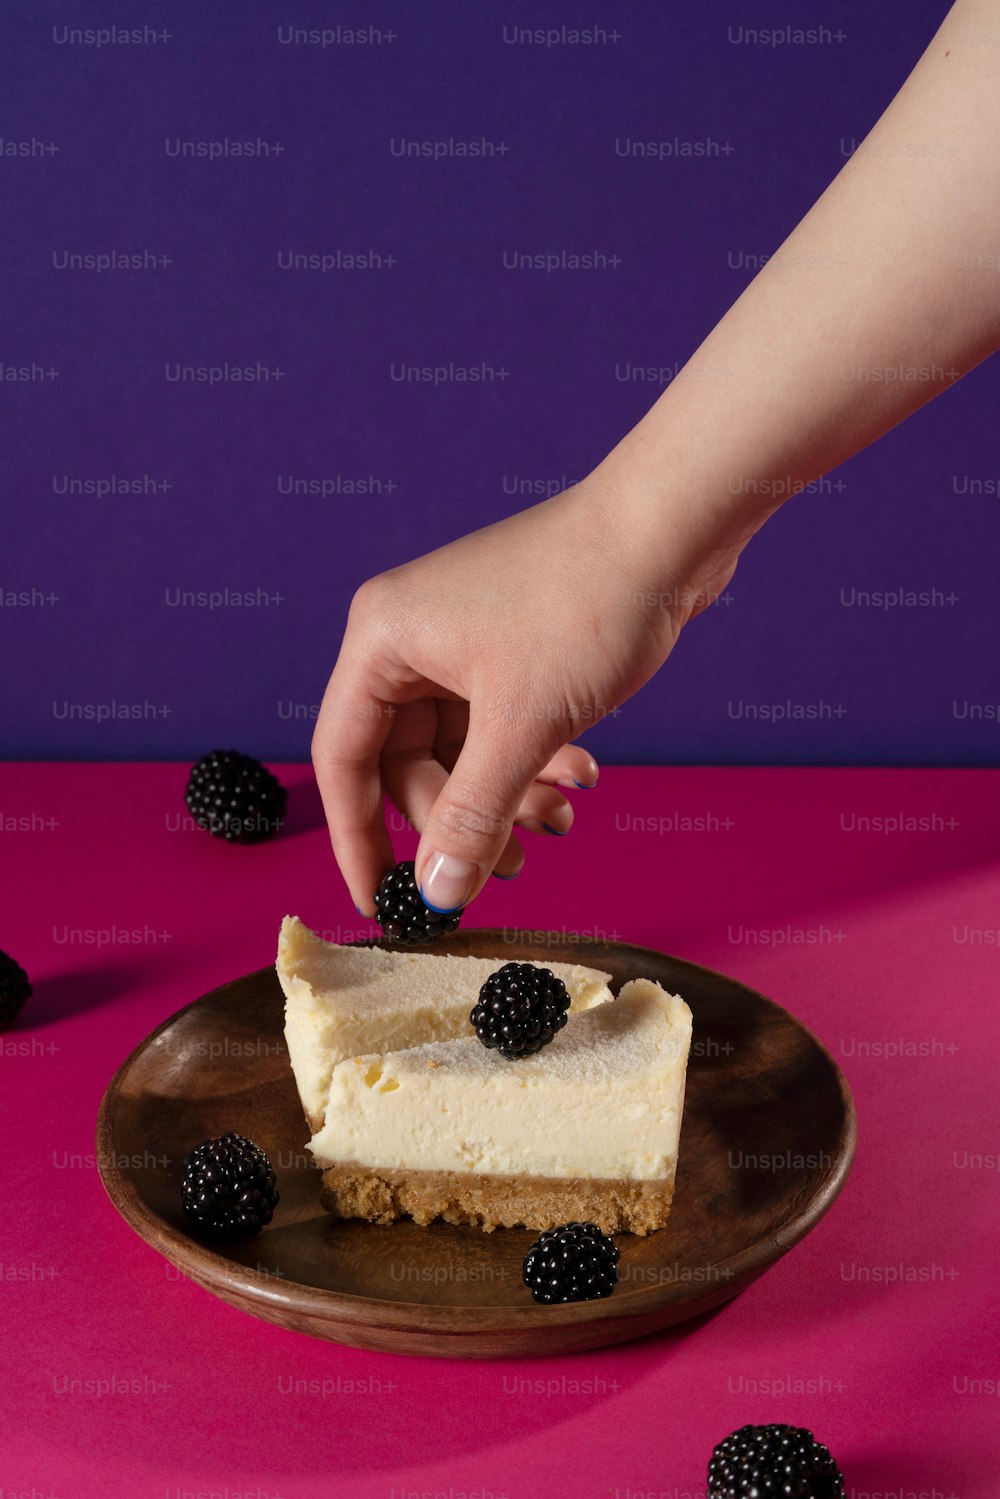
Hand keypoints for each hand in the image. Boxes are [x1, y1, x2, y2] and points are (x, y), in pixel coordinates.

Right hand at [312, 473, 735, 915]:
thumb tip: (436, 894)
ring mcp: (462, 642)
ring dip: (508, 796)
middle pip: (408, 764)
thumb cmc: (587, 603)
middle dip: (463, 820)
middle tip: (512, 867)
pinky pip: (502, 728)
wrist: (672, 529)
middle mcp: (411, 639)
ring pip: (463, 752)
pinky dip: (536, 760)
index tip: (381, 903)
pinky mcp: (511, 647)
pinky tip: (583, 773)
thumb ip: (471, 816)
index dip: (357, 838)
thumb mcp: (522, 726)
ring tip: (561, 820)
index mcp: (383, 641)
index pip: (344, 760)